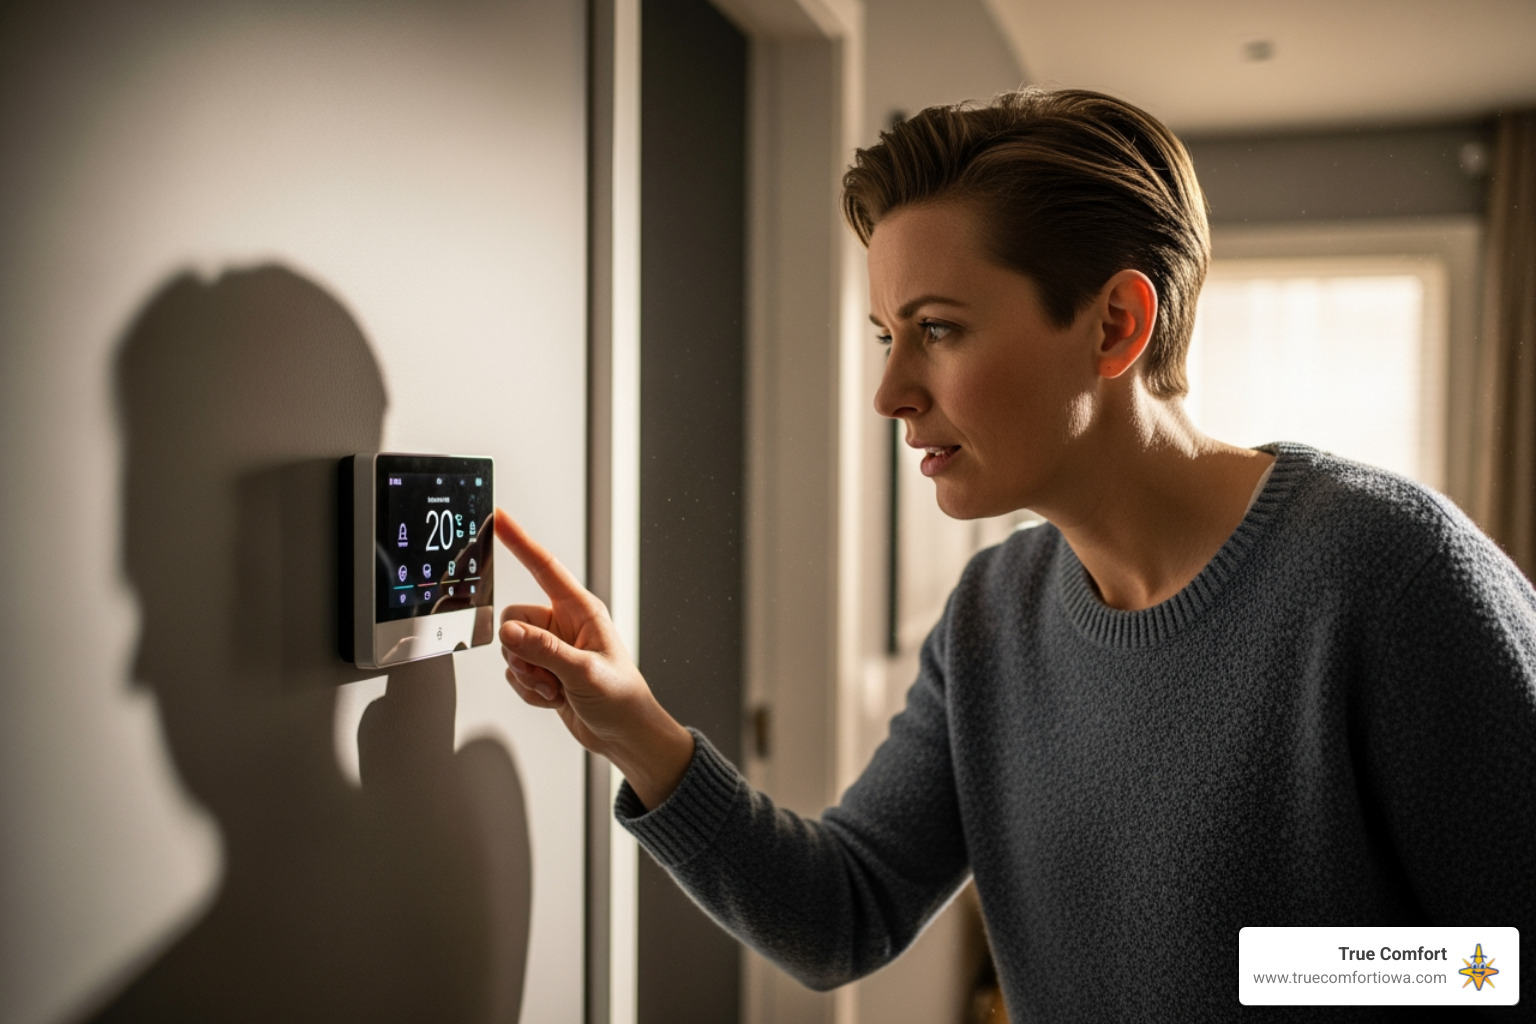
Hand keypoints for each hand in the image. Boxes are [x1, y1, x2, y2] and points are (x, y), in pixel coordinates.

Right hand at [494, 509, 692, 808]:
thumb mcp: (584, 672)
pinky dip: (528, 690)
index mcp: (581, 611)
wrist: (624, 734)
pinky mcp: (543, 670)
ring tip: (556, 689)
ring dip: (527, 675)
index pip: (544, 568)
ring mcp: (552, 647)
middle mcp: (563, 624)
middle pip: (514, 620)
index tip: (499, 519)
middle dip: (522, 652)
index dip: (520, 542)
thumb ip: (545, 651)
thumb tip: (509, 634)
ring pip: (510, 649)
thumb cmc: (621, 698)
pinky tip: (553, 699)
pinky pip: (514, 672)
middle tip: (546, 674)